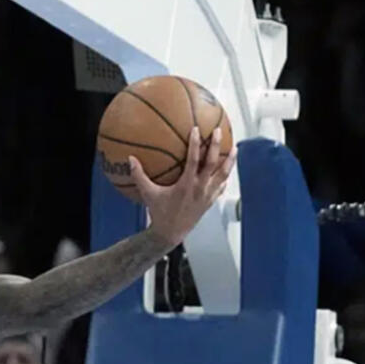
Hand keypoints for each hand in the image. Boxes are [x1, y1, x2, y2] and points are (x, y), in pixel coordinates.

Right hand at [130, 127, 236, 245]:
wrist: (171, 233)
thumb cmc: (159, 212)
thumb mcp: (147, 193)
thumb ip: (139, 175)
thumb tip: (130, 158)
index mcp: (186, 184)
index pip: (193, 160)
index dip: (196, 144)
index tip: (197, 130)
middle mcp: (200, 188)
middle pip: (212, 163)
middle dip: (216, 146)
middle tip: (219, 131)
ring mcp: (207, 195)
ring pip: (223, 175)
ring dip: (230, 161)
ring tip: (234, 148)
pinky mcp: (210, 202)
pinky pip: (221, 187)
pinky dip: (225, 177)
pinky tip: (227, 171)